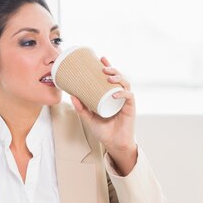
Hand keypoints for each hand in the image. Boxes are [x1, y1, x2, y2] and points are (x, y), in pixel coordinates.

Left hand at [70, 56, 136, 174]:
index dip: (108, 67)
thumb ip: (81, 108)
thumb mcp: (89, 118)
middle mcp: (119, 96)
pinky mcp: (130, 108)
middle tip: (102, 67)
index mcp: (110, 95)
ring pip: (125, 84)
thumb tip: (71, 95)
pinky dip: (122, 93)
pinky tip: (114, 93)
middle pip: (119, 78)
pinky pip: (129, 97)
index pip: (110, 78)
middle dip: (112, 69)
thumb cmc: (103, 130)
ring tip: (108, 77)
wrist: (113, 144)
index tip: (101, 59)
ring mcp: (125, 101)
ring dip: (118, 78)